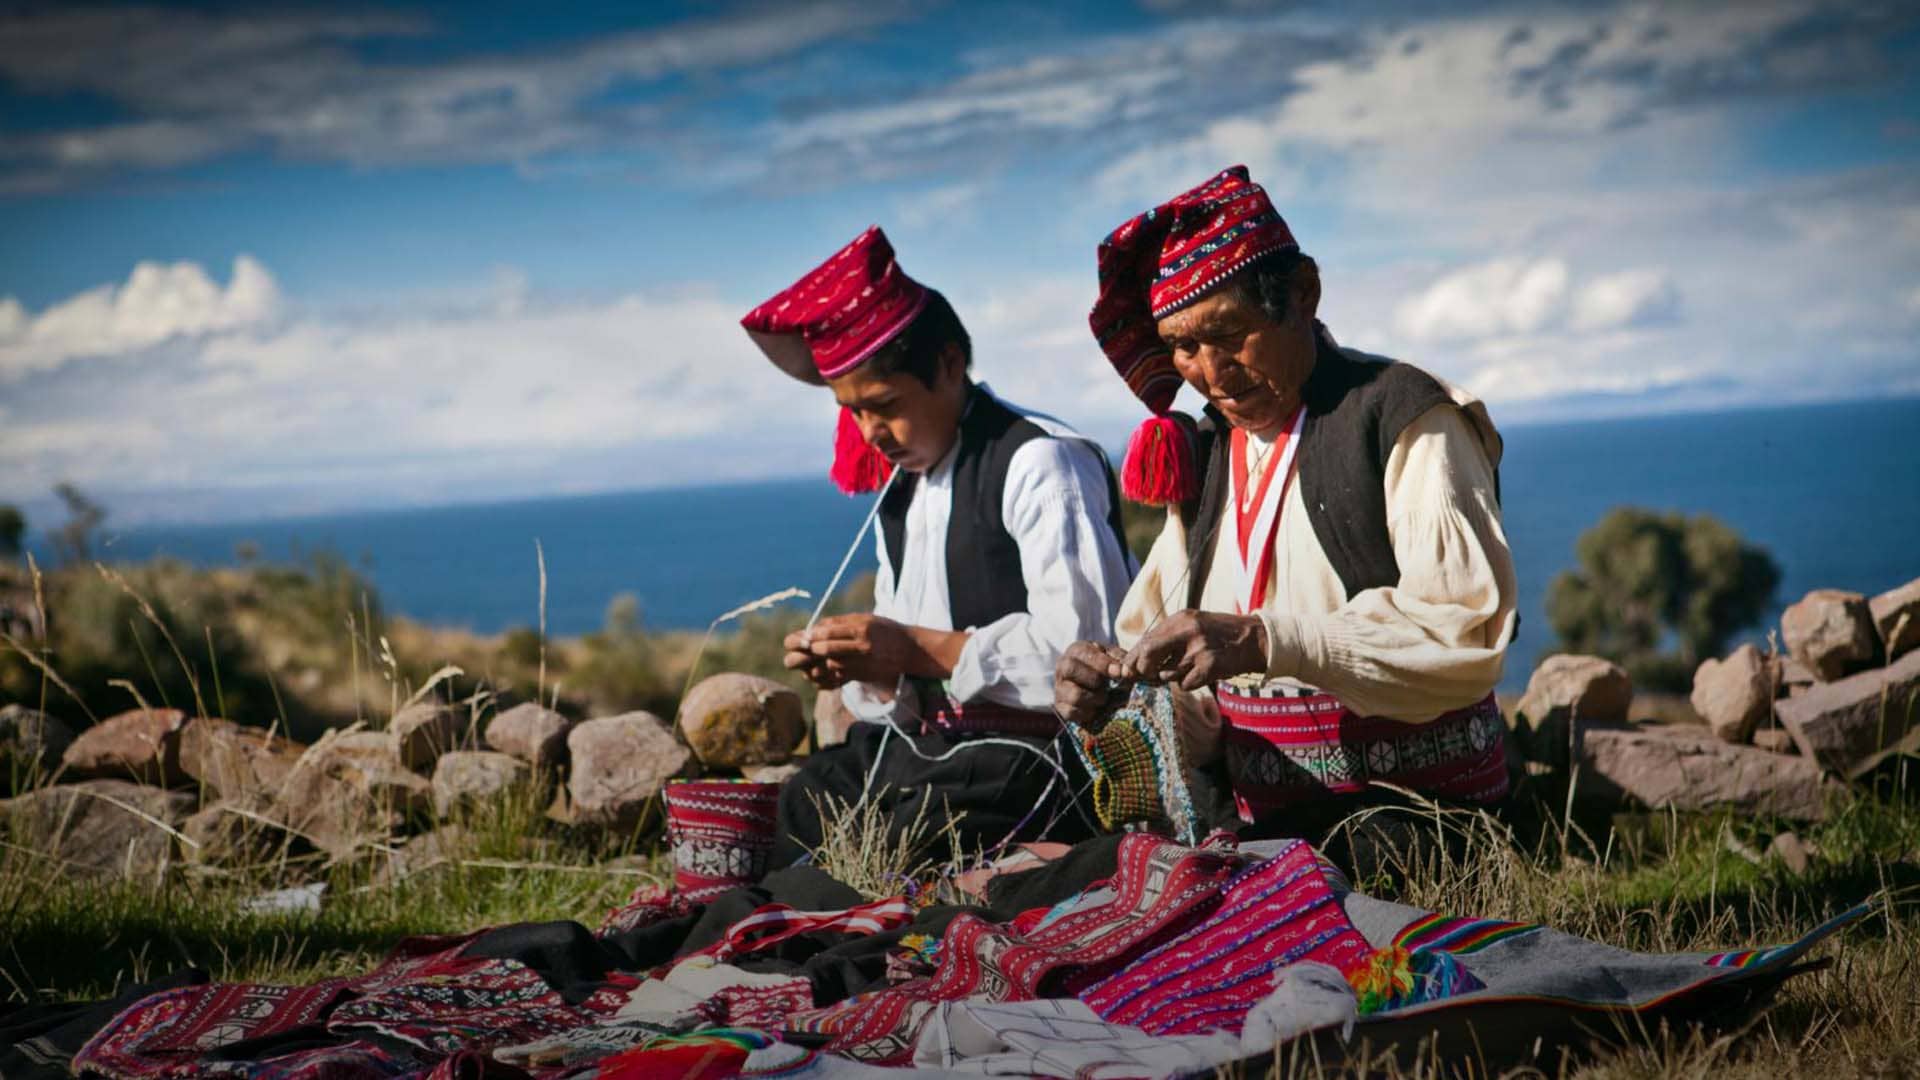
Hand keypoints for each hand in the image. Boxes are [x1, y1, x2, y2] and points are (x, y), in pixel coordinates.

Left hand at [784, 614, 964, 687]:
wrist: (908, 650)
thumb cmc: (883, 630)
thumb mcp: (864, 618)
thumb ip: (839, 623)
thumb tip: (813, 628)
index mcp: (861, 628)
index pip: (828, 632)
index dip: (808, 637)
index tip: (795, 639)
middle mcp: (861, 646)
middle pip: (825, 651)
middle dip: (804, 653)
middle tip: (793, 653)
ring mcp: (862, 663)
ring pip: (829, 667)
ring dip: (811, 666)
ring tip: (801, 663)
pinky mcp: (861, 675)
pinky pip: (837, 680)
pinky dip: (821, 678)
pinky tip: (813, 674)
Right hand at [1053, 640, 1128, 727]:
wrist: (1091, 685)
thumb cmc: (1103, 668)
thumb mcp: (1111, 657)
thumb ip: (1120, 659)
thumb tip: (1127, 672)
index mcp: (1076, 651)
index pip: (1084, 654)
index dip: (1103, 664)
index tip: (1118, 673)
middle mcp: (1063, 668)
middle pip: (1071, 669)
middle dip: (1094, 679)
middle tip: (1108, 686)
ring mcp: (1060, 688)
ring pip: (1074, 695)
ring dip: (1095, 698)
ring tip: (1104, 697)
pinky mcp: (1061, 707)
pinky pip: (1073, 712)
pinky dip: (1089, 712)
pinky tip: (1096, 708)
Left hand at [1119, 611, 1267, 690]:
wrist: (1254, 640)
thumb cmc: (1219, 634)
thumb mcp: (1192, 625)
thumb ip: (1166, 638)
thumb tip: (1136, 659)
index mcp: (1181, 619)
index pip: (1146, 640)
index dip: (1133, 658)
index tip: (1127, 670)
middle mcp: (1188, 631)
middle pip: (1148, 654)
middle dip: (1143, 670)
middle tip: (1147, 676)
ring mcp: (1199, 649)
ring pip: (1167, 674)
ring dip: (1172, 677)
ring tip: (1190, 668)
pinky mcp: (1210, 666)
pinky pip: (1185, 685)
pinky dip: (1189, 684)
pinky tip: (1202, 673)